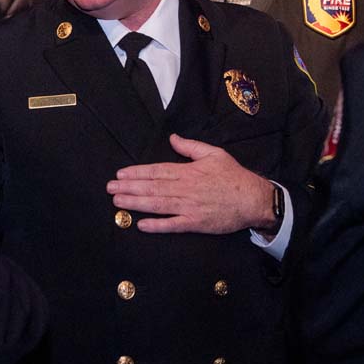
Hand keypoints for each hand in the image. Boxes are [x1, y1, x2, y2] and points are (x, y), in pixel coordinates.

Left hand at [107, 134, 274, 233]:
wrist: (253, 199)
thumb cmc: (234, 176)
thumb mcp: (214, 154)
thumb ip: (191, 146)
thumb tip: (173, 138)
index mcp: (188, 171)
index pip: (157, 171)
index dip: (137, 173)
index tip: (120, 174)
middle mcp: (185, 188)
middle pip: (152, 187)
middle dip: (129, 188)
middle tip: (110, 188)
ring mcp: (190, 207)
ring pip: (158, 204)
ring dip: (136, 203)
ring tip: (118, 202)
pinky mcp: (196, 223)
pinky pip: (173, 224)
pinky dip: (157, 225)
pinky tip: (141, 224)